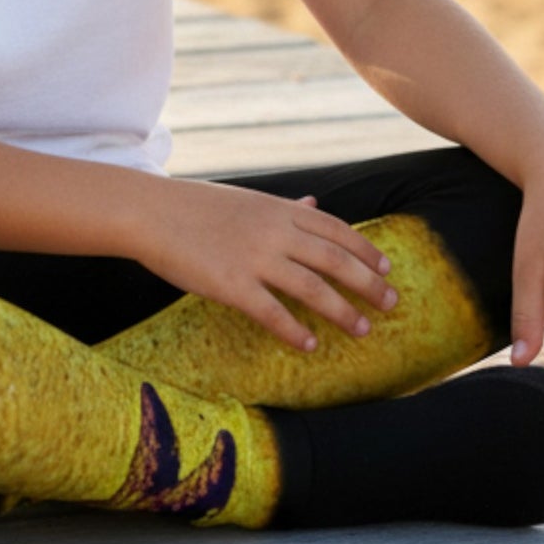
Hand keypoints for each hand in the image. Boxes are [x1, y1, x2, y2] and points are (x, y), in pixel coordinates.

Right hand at [134, 182, 400, 350]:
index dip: (365, 250)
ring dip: (342, 311)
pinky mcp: (230, 284)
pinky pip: (271, 311)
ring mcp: (253, 257)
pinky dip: (294, 329)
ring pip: (311, 287)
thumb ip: (285, 207)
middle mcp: (274, 231)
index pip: (336, 229)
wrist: (151, 213)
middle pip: (334, 259)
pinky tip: (310, 344)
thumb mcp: (248, 199)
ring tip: (362, 329)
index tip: (388, 268)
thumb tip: (315, 203)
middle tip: (392, 303)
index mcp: (279, 209)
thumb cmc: (196, 207)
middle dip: (368, 283)